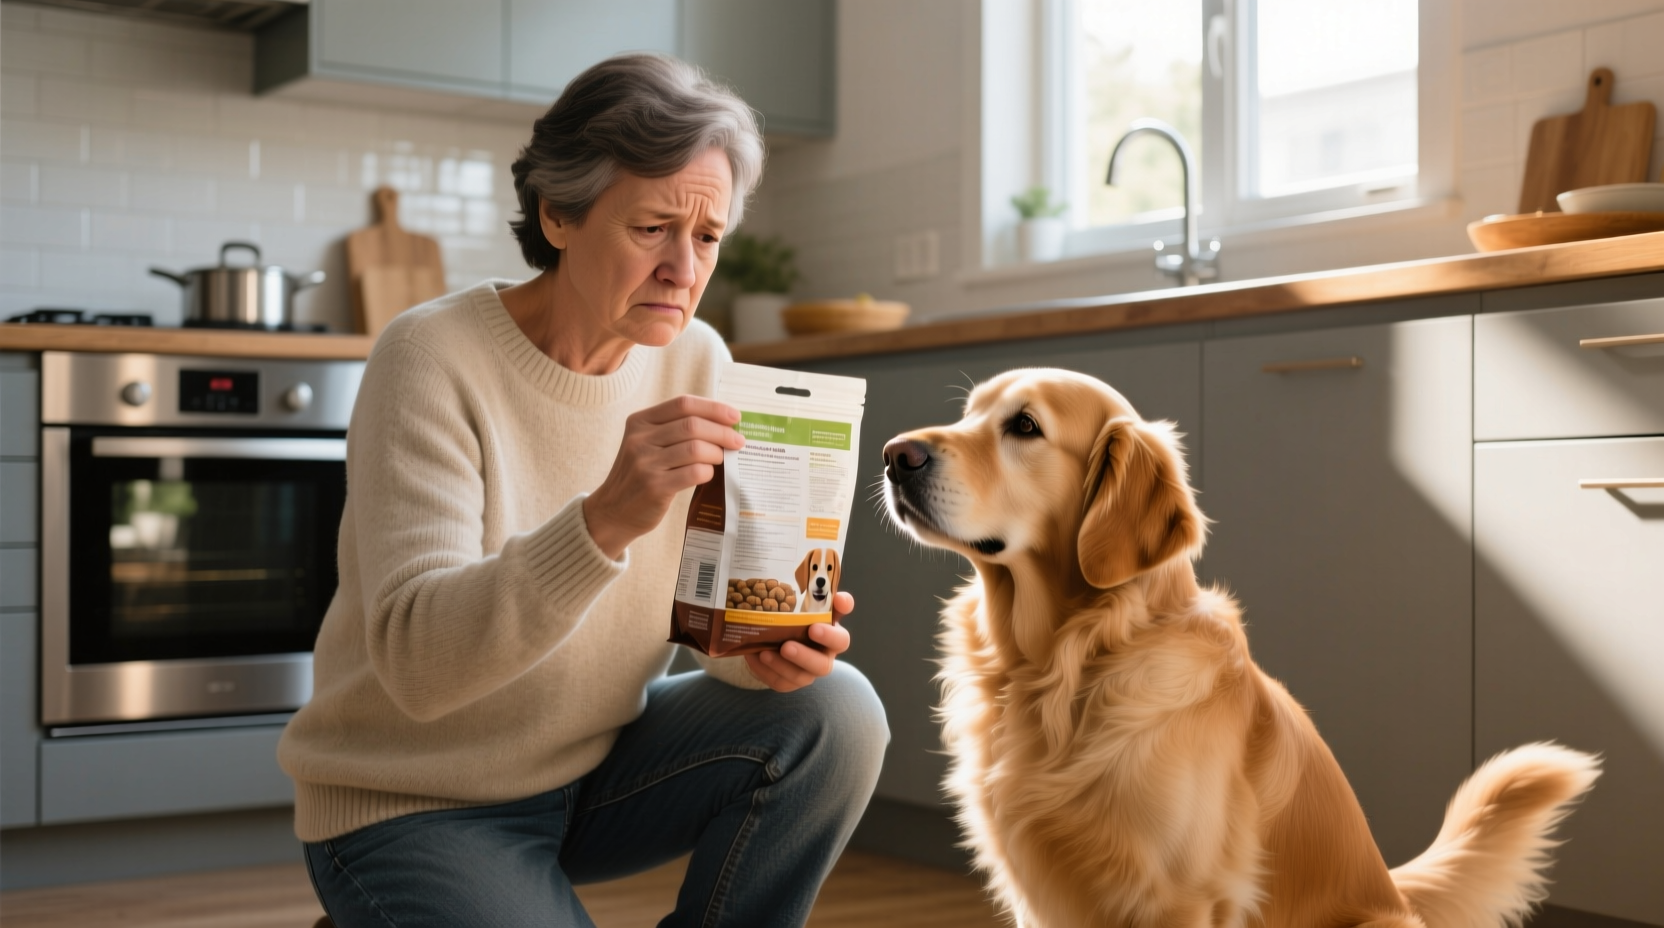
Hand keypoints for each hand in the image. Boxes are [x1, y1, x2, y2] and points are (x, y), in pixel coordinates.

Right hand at [584, 395, 744, 559]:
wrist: (613, 511)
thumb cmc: (639, 475)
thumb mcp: (646, 444)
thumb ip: (674, 430)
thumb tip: (722, 423)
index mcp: (639, 421)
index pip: (683, 404)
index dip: (713, 408)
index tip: (734, 416)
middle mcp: (639, 439)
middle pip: (692, 425)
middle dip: (722, 432)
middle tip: (738, 441)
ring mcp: (645, 463)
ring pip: (695, 448)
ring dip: (717, 453)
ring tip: (723, 458)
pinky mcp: (654, 487)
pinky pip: (693, 473)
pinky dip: (707, 472)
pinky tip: (708, 474)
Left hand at [745, 591, 853, 691]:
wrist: (781, 635)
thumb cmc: (802, 618)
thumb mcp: (812, 606)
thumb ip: (824, 598)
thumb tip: (836, 594)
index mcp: (833, 639)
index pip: (841, 640)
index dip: (830, 636)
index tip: (814, 627)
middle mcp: (823, 658)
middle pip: (822, 666)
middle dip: (804, 657)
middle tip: (786, 646)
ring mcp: (807, 673)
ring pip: (799, 677)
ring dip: (781, 666)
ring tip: (764, 653)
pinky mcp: (789, 683)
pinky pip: (780, 682)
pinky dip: (766, 671)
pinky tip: (755, 657)